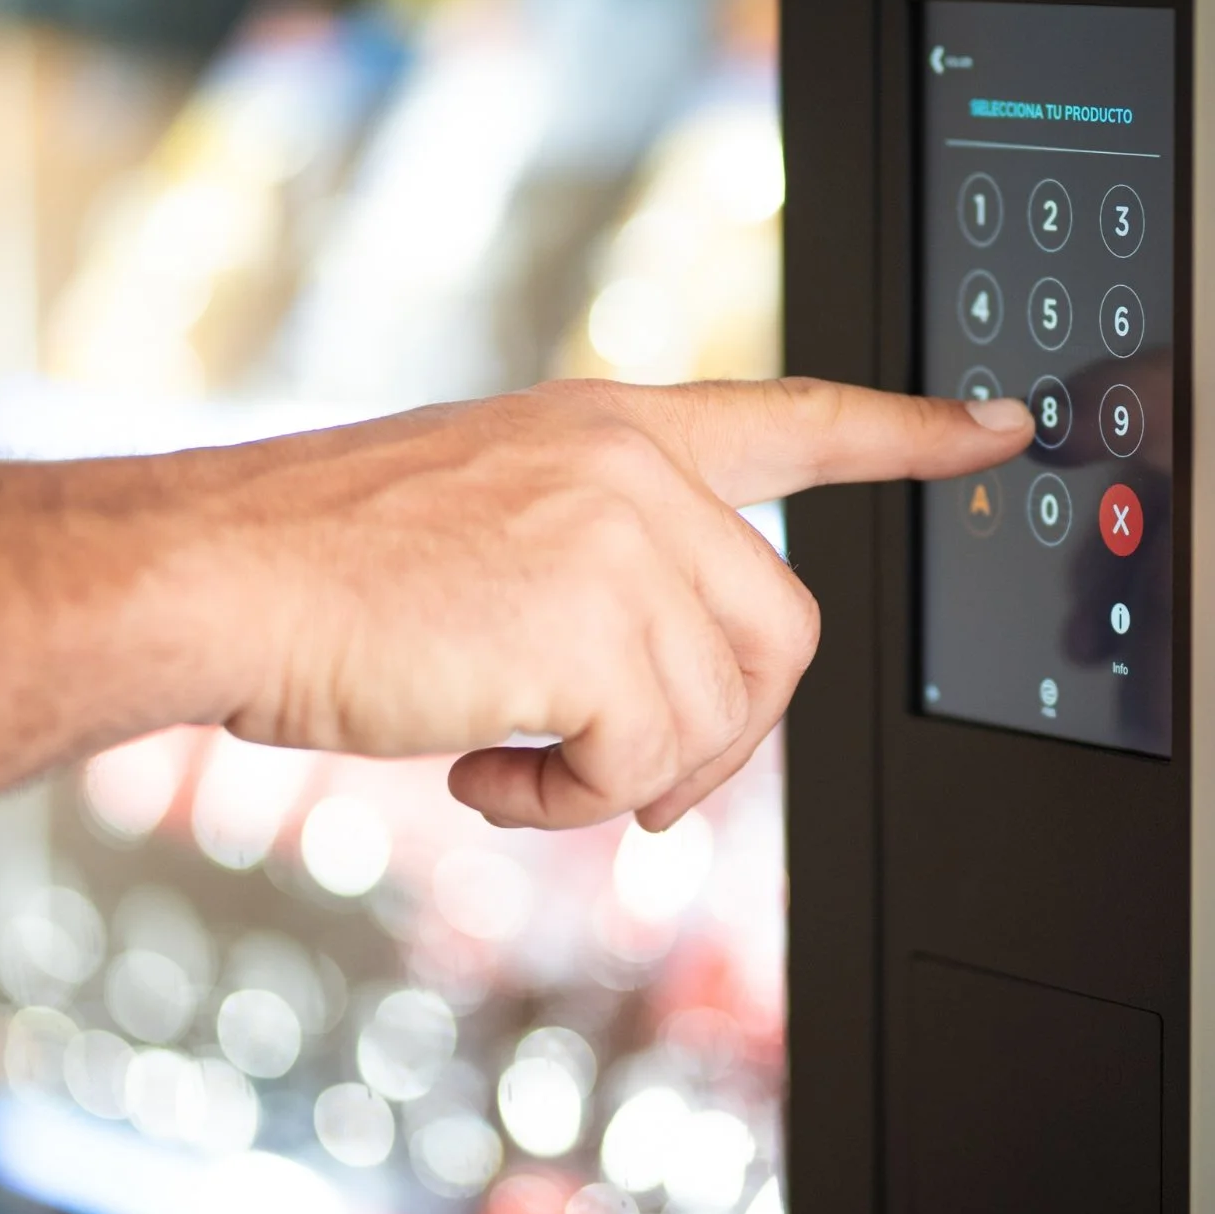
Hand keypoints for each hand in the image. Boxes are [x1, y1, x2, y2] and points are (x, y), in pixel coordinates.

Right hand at [0, 378, 1031, 826]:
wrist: (216, 570)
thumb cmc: (320, 561)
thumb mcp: (488, 520)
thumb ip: (601, 577)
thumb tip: (668, 707)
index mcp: (617, 428)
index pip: (801, 416)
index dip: (910, 433)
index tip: (998, 428)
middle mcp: (636, 466)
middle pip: (782, 639)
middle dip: (718, 737)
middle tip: (627, 777)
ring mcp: (622, 537)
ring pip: (717, 714)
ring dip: (621, 772)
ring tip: (516, 760)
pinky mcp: (596, 623)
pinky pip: (647, 758)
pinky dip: (573, 797)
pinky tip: (485, 771)